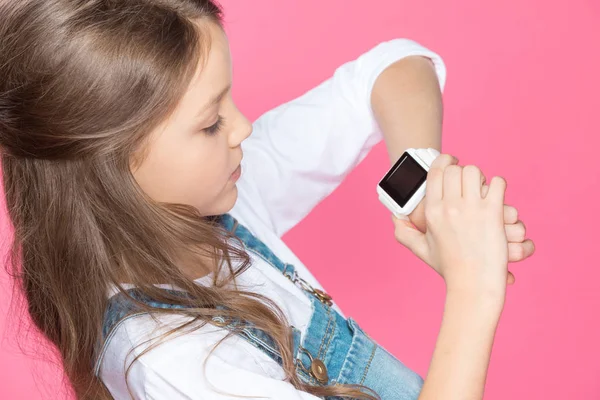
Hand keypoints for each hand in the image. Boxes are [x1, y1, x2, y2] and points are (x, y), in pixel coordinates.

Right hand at [392, 154, 509, 298]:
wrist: (473, 284)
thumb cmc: (449, 267)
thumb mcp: (422, 250)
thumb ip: (404, 234)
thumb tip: (395, 219)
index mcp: (432, 212)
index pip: (436, 172)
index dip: (444, 161)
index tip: (451, 162)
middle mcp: (450, 207)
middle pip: (455, 169)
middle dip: (462, 170)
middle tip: (468, 180)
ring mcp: (471, 209)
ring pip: (475, 172)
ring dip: (480, 177)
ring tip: (481, 187)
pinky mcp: (493, 214)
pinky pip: (497, 183)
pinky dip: (498, 186)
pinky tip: (496, 195)